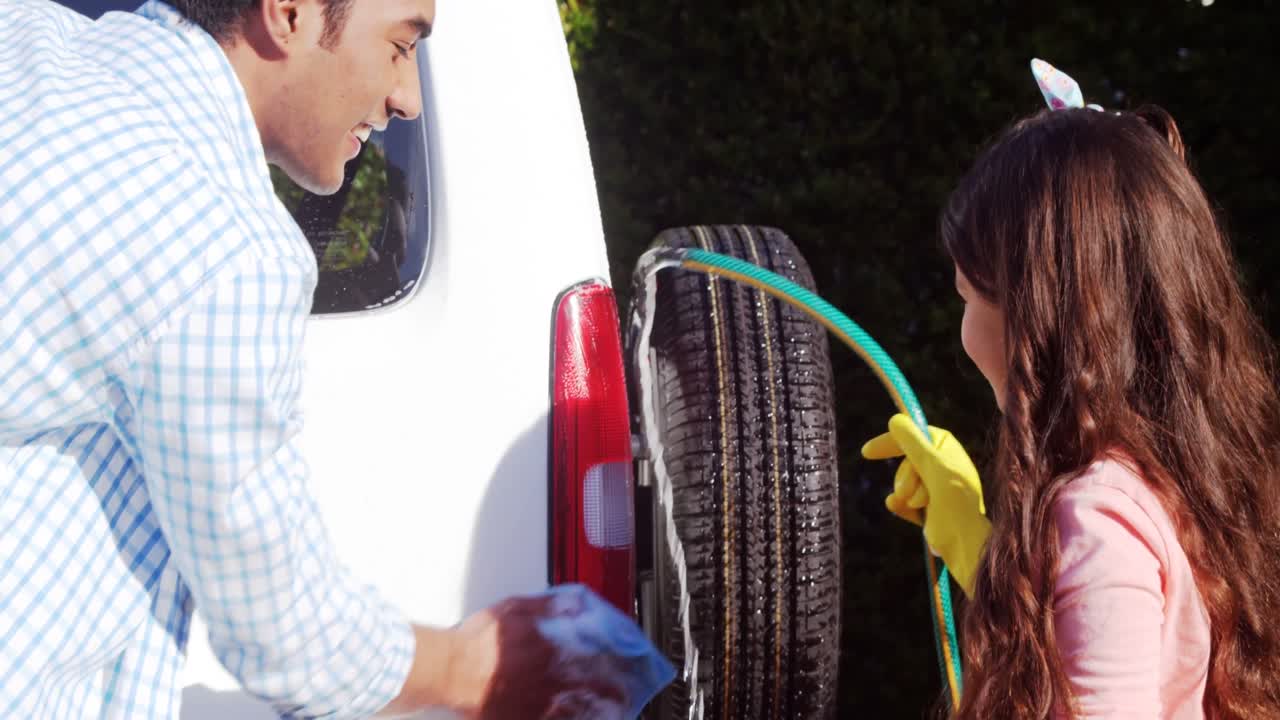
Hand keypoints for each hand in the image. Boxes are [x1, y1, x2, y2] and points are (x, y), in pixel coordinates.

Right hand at [404, 585, 670, 719]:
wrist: (452, 669)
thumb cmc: (480, 640)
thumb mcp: (516, 608)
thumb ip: (549, 605)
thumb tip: (576, 603)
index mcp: (554, 647)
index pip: (596, 655)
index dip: (617, 660)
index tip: (630, 661)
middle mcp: (553, 677)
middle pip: (594, 687)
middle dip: (615, 691)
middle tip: (627, 694)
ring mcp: (541, 703)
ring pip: (580, 710)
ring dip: (599, 710)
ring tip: (613, 711)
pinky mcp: (526, 718)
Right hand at [862, 413, 990, 594]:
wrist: (963, 541)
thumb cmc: (955, 501)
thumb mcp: (933, 466)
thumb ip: (913, 443)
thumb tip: (895, 420)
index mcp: (948, 451)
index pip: (914, 435)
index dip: (892, 441)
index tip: (868, 452)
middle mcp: (941, 467)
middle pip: (905, 461)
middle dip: (905, 476)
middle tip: (914, 492)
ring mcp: (933, 488)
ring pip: (901, 482)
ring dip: (906, 493)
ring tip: (920, 504)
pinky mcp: (926, 509)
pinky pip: (901, 501)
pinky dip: (899, 505)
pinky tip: (896, 507)